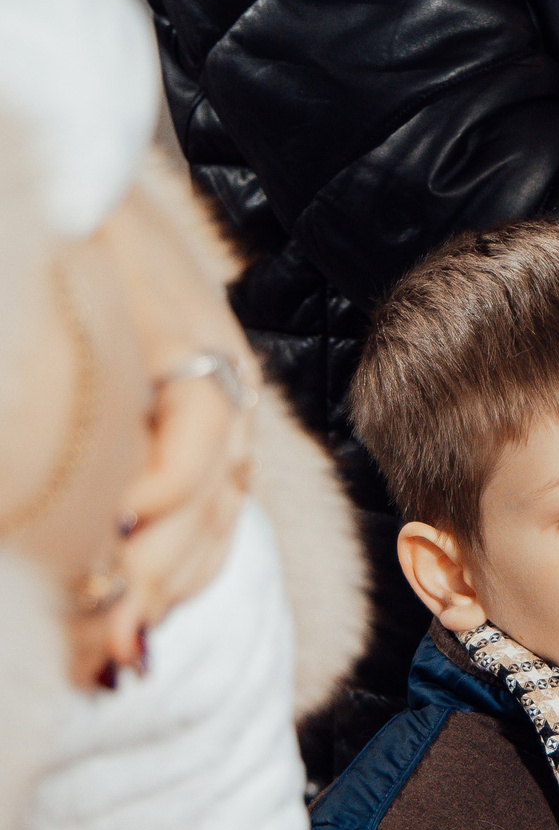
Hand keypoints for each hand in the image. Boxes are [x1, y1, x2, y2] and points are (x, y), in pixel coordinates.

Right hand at [83, 184, 257, 673]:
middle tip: (103, 663)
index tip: (114, 661)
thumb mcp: (87, 370)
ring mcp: (206, 360)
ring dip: (157, 562)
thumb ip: (102, 461)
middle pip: (207, 520)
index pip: (201, 523)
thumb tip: (84, 546)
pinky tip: (120, 525)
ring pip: (206, 489)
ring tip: (108, 618)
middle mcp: (216, 389)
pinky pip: (190, 425)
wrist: (71, 165)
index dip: (162, 595)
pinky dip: (164, 482)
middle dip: (153, 599)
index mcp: (198, 405)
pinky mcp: (184, 329)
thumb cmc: (71, 267)